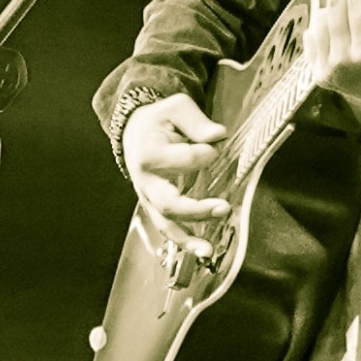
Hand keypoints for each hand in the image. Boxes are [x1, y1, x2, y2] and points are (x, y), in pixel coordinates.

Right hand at [121, 93, 228, 258]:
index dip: (208, 153)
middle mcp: (146, 181)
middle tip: (223, 208)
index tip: (218, 143)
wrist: (136, 133)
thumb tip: (218, 136)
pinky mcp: (156, 209)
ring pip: (166, 224)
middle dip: (196, 209)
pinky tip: (204, 253)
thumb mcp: (176, 108)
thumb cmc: (160, 121)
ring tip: (209, 251)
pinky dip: (185, 243)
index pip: (185, 158)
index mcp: (149, 153)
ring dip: (188, 239)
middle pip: (168, 202)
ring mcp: (149, 198)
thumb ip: (196, 121)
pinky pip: (169, 230)